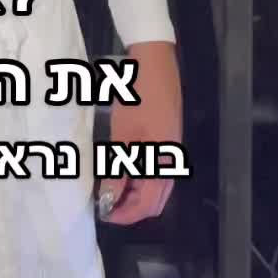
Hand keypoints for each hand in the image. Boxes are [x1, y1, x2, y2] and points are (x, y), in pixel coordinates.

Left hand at [100, 40, 181, 224]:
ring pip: (157, 187)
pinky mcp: (168, 139)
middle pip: (156, 201)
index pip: (147, 204)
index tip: (104, 213)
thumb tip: (109, 197)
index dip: (125, 214)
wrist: (156, 63)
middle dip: (132, 208)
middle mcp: (172, 161)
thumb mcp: (123, 134)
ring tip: (110, 188)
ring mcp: (172, 150)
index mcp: (164, 162)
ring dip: (135, 193)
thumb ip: (118, 168)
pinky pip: (157, 171)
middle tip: (107, 204)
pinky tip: (122, 169)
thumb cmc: (138, 97)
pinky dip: (140, 177)